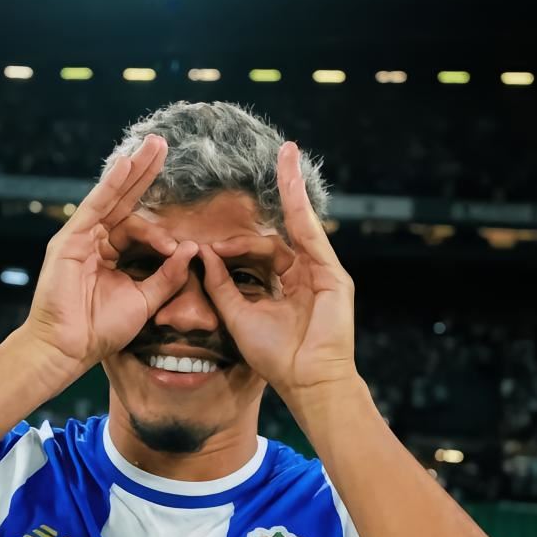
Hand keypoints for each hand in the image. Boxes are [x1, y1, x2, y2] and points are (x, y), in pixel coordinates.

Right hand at [19, 135, 198, 371]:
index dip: (159, 221)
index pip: (137, 225)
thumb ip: (168, 275)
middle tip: (163, 145)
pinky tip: (125, 165)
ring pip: (112, 197)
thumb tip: (191, 248)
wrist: (70, 347)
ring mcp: (82, 238)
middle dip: (145, 173)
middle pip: (125, 200)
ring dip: (133, 170)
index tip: (178, 242)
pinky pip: (94, 207)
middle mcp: (96, 241)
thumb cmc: (102, 329)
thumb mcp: (145, 300)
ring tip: (153, 146)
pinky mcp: (70, 239)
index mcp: (112, 256)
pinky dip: (110, 185)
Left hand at [200, 141, 356, 397]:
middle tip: (275, 157)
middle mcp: (306, 274)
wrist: (307, 381)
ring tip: (285, 155)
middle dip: (281, 192)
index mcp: (287, 285)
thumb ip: (221, 284)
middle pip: (284, 230)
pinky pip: (311, 234)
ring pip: (301, 223)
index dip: (238, 242)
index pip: (264, 249)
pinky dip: (301, 206)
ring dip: (292, 187)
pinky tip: (293, 180)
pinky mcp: (332, 274)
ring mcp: (322, 272)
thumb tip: (204, 253)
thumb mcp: (237, 315)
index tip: (212, 244)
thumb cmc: (275, 357)